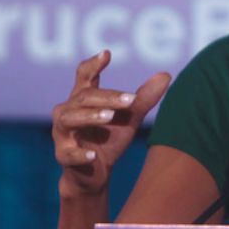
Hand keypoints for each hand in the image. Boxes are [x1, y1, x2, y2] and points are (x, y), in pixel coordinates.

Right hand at [52, 50, 170, 197]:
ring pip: (69, 119)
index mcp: (83, 99)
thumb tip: (166, 75)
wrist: (95, 174)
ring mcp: (62, 134)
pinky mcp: (62, 156)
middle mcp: (68, 111)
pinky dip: (79, 153)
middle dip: (106, 97)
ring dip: (89, 116)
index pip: (84, 76)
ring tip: (109, 116)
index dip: (93, 64)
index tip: (107, 54)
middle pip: (84, 97)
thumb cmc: (109, 138)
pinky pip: (68, 153)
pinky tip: (93, 155)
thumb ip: (143, 99)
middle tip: (130, 99)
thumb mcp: (129, 118)